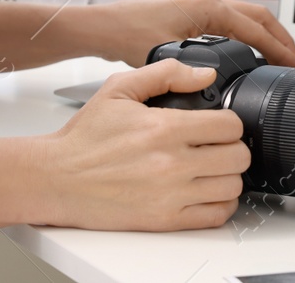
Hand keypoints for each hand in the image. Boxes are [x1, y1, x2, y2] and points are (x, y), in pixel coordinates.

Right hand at [37, 60, 249, 230]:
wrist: (57, 178)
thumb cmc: (85, 137)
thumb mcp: (119, 89)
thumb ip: (166, 74)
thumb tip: (204, 75)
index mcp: (164, 129)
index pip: (230, 126)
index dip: (230, 121)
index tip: (220, 123)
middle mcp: (171, 164)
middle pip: (237, 157)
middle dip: (233, 147)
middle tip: (219, 145)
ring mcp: (170, 195)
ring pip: (231, 187)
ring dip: (228, 176)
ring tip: (213, 168)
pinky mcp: (164, 220)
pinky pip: (215, 216)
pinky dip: (219, 204)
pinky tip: (206, 191)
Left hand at [76, 0, 294, 68]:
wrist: (104, 28)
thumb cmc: (127, 33)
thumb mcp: (165, 53)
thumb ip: (192, 67)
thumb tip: (216, 79)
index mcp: (209, 8)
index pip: (257, 28)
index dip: (280, 49)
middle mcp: (209, 4)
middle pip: (261, 17)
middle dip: (282, 39)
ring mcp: (203, 9)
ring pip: (248, 19)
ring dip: (268, 36)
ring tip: (282, 59)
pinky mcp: (195, 18)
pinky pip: (234, 24)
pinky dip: (251, 37)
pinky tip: (252, 55)